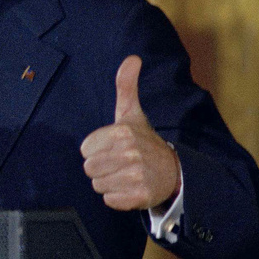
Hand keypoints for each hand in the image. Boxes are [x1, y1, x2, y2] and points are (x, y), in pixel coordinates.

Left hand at [80, 55, 180, 210]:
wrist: (172, 171)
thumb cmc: (145, 141)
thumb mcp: (132, 113)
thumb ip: (126, 86)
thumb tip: (132, 58)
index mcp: (123, 132)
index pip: (85, 149)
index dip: (96, 149)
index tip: (113, 147)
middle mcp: (130, 153)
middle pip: (89, 168)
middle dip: (101, 167)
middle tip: (119, 162)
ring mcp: (136, 176)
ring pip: (98, 185)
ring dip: (109, 182)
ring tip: (125, 174)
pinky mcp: (140, 197)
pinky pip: (109, 200)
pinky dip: (117, 197)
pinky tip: (130, 187)